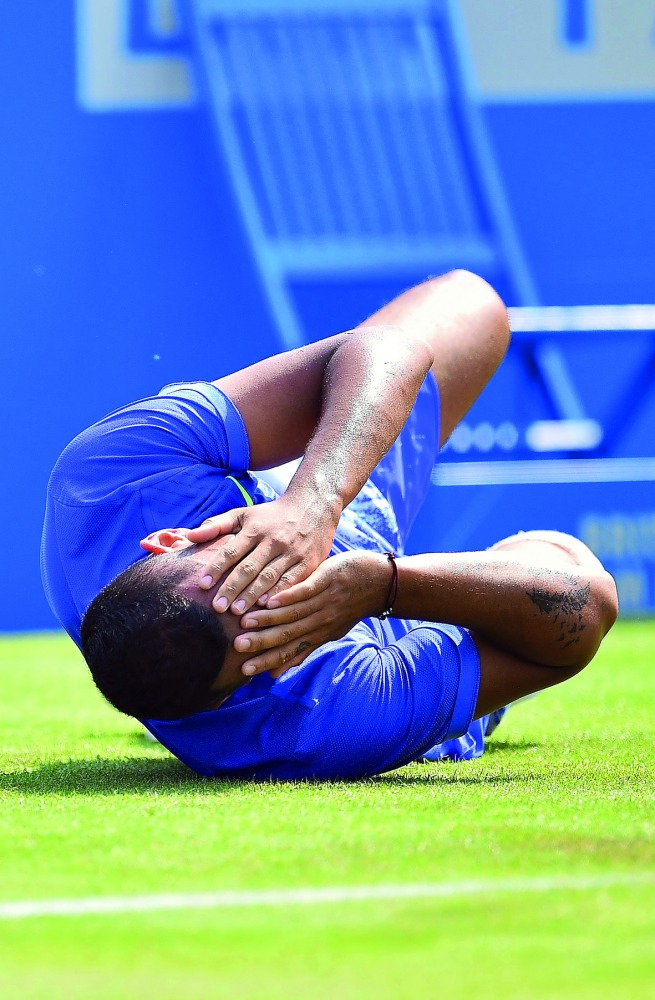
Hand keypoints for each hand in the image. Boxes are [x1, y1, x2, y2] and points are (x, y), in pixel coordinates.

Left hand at [186, 495, 338, 613]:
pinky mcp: (308, 562)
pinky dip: (279, 595)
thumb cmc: (271, 515)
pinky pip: (292, 581)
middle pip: (249, 567)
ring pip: (269, 577)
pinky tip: (266, 608)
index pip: (232, 550)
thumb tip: (190, 536)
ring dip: (253, 595)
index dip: (216, 567)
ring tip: (238, 614)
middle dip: (233, 588)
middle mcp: (273, 540)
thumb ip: (217, 525)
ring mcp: (292, 552)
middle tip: (217, 607)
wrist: (313, 506)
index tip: (202, 585)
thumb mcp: (244, 514)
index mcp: (255, 529)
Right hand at [232, 550, 389, 676]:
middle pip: (288, 635)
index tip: (244, 670)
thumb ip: (302, 650)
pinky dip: (288, 597)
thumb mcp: (329, 632)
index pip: (289, 651)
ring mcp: (324, 602)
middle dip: (262, 642)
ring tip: (245, 621)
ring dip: (268, 619)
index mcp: (318, 635)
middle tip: (238, 646)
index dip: (267, 660)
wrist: (380, 583)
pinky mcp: (327, 581)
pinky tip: (270, 599)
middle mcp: (320, 622)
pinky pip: (305, 591)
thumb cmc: (349, 606)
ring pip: (293, 614)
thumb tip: (276, 675)